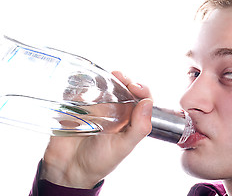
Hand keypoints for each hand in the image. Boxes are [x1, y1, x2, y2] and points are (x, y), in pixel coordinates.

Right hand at [40, 71, 152, 188]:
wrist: (70, 170)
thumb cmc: (100, 161)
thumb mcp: (123, 147)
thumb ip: (139, 128)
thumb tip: (148, 102)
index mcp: (129, 119)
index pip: (141, 98)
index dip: (141, 89)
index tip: (135, 86)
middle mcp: (115, 111)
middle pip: (123, 88)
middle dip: (123, 79)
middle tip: (118, 76)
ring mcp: (96, 107)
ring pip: (104, 86)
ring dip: (105, 78)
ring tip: (104, 76)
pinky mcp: (77, 107)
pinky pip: (81, 90)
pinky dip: (84, 82)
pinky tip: (85, 81)